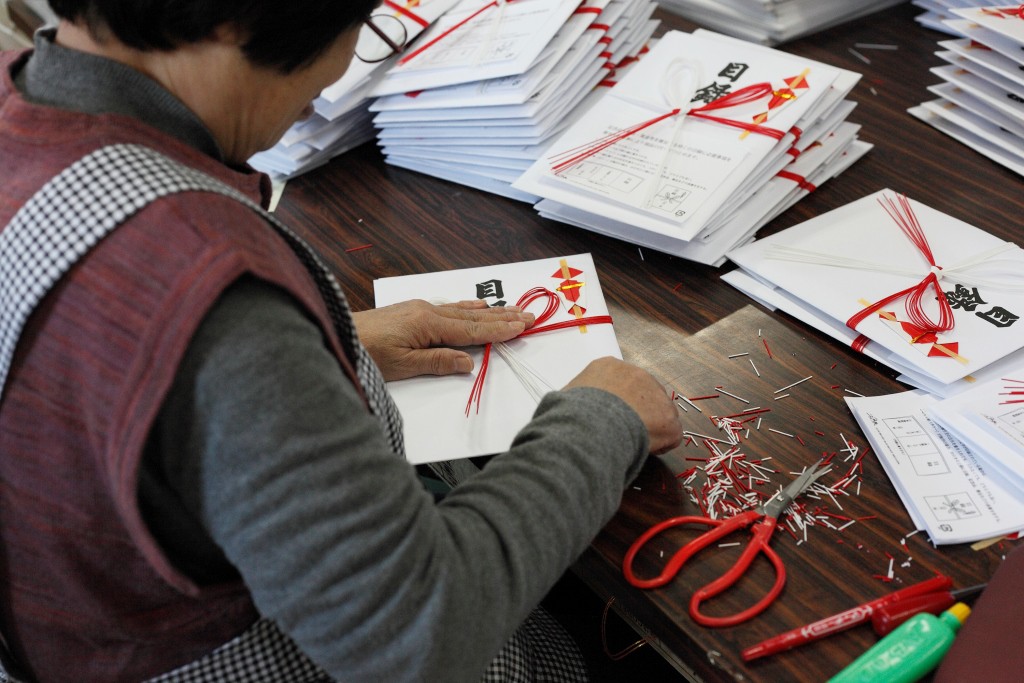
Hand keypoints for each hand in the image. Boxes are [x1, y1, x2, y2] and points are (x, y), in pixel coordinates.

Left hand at [352, 299, 534, 380]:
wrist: (336, 333)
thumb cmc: (366, 352)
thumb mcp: (403, 365)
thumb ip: (438, 362)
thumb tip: (469, 362)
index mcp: (428, 324)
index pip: (472, 330)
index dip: (499, 330)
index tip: (523, 326)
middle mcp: (427, 311)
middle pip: (473, 317)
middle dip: (503, 317)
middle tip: (529, 316)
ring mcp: (419, 308)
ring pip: (462, 310)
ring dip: (489, 312)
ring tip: (512, 310)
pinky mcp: (411, 310)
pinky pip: (449, 308)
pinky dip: (468, 308)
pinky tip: (475, 306)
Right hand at [564, 357, 682, 454]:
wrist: (590, 427)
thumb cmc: (572, 414)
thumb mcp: (563, 397)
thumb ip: (572, 398)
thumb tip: (561, 407)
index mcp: (607, 367)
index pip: (619, 381)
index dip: (617, 402)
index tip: (610, 416)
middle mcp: (635, 374)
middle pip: (642, 394)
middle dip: (635, 412)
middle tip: (621, 431)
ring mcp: (656, 394)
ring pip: (658, 413)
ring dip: (648, 427)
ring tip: (630, 443)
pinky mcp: (668, 419)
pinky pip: (670, 435)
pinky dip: (660, 445)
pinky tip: (643, 451)